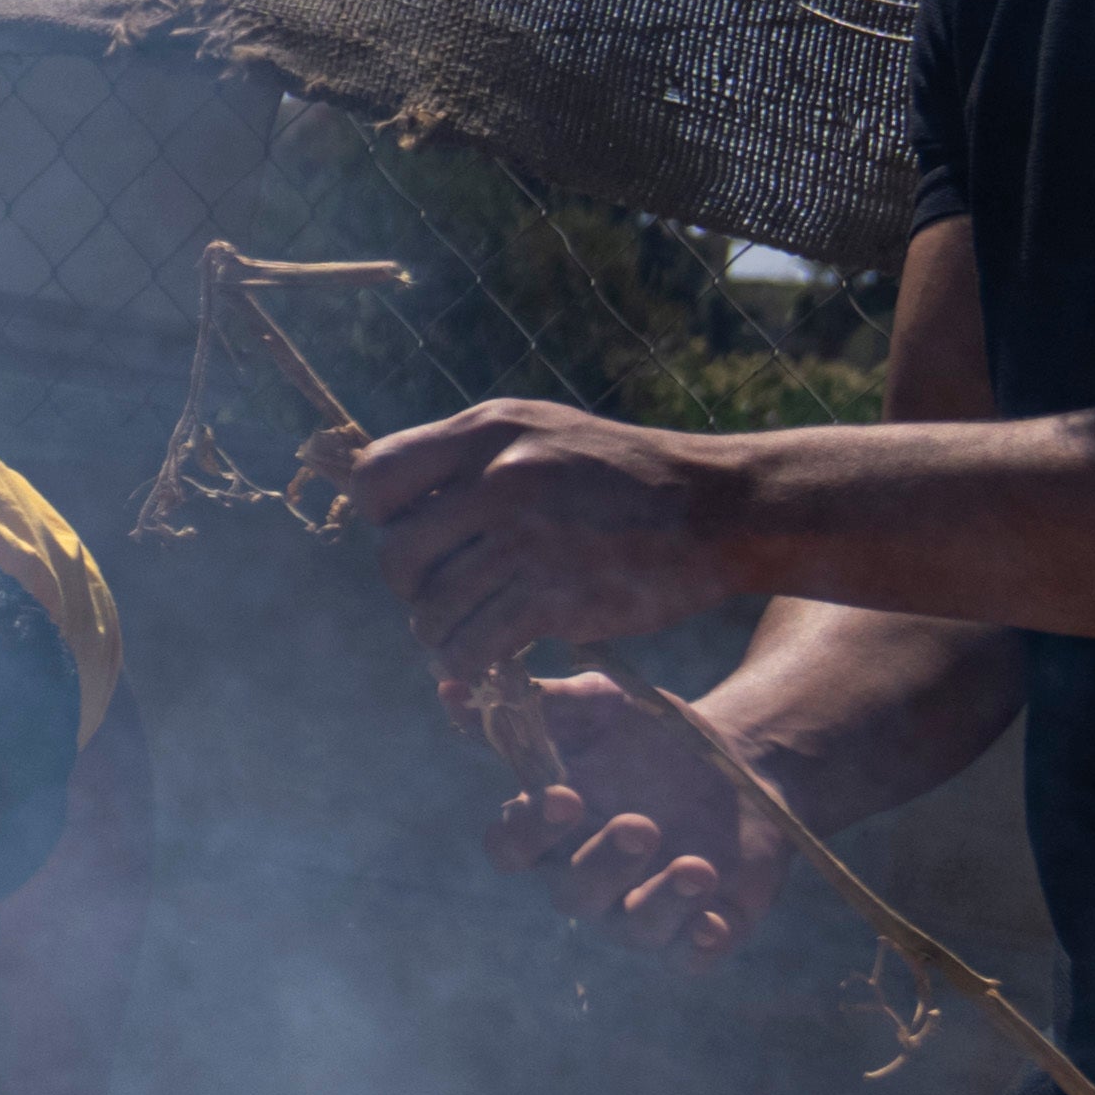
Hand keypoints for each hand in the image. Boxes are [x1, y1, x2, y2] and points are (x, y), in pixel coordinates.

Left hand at [346, 399, 746, 687]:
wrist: (719, 508)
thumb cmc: (622, 476)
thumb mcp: (541, 433)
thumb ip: (470, 460)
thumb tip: (394, 506)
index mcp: (488, 432)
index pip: (375, 477)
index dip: (384, 516)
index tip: (418, 533)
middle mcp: (499, 480)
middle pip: (395, 556)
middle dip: (411, 587)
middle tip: (445, 593)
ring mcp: (526, 540)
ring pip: (430, 611)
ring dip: (441, 633)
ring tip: (469, 628)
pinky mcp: (555, 598)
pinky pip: (472, 647)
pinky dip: (470, 661)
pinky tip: (491, 656)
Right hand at [480, 666, 797, 962]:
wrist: (744, 759)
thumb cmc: (652, 735)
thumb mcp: (600, 705)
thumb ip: (536, 703)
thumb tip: (451, 685)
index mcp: (552, 830)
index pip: (512, 849)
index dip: (530, 833)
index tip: (565, 796)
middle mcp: (588, 877)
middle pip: (573, 894)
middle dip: (605, 862)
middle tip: (641, 823)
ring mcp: (643, 907)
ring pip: (633, 930)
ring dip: (661, 902)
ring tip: (698, 867)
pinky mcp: (702, 926)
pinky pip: (690, 957)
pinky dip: (699, 945)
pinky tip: (714, 921)